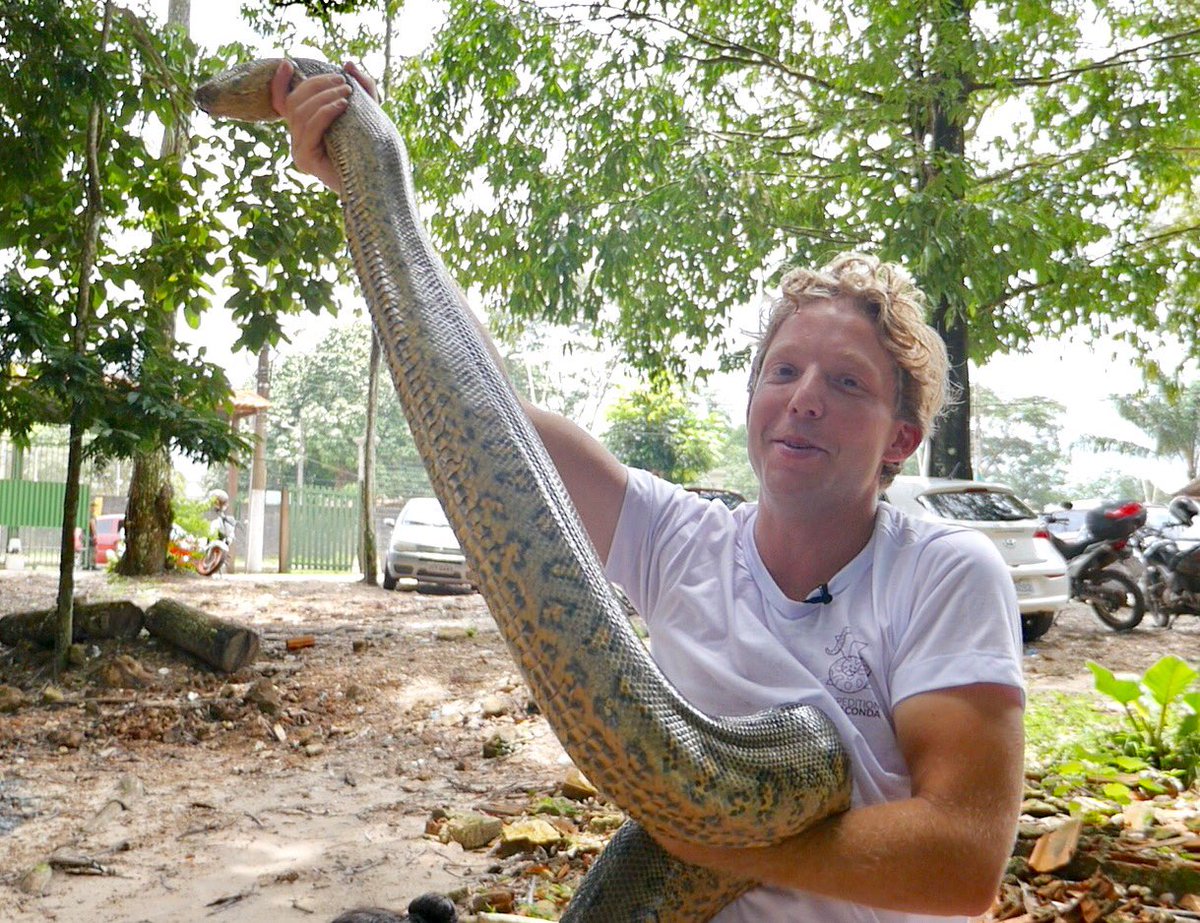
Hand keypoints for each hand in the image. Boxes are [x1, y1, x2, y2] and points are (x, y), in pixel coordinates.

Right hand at [270, 59, 378, 193]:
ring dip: (324, 97)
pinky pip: (310, 129)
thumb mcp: (367, 111)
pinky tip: (342, 106)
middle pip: (294, 102)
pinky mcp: (305, 161)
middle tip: (342, 81)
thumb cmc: (372, 148)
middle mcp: (297, 140)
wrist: (378, 183)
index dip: (280, 83)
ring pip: (301, 113)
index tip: (287, 62)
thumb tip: (348, 63)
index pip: (282, 103)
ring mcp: (299, 152)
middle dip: (317, 85)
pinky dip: (325, 113)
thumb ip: (362, 87)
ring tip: (347, 92)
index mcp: (305, 129)